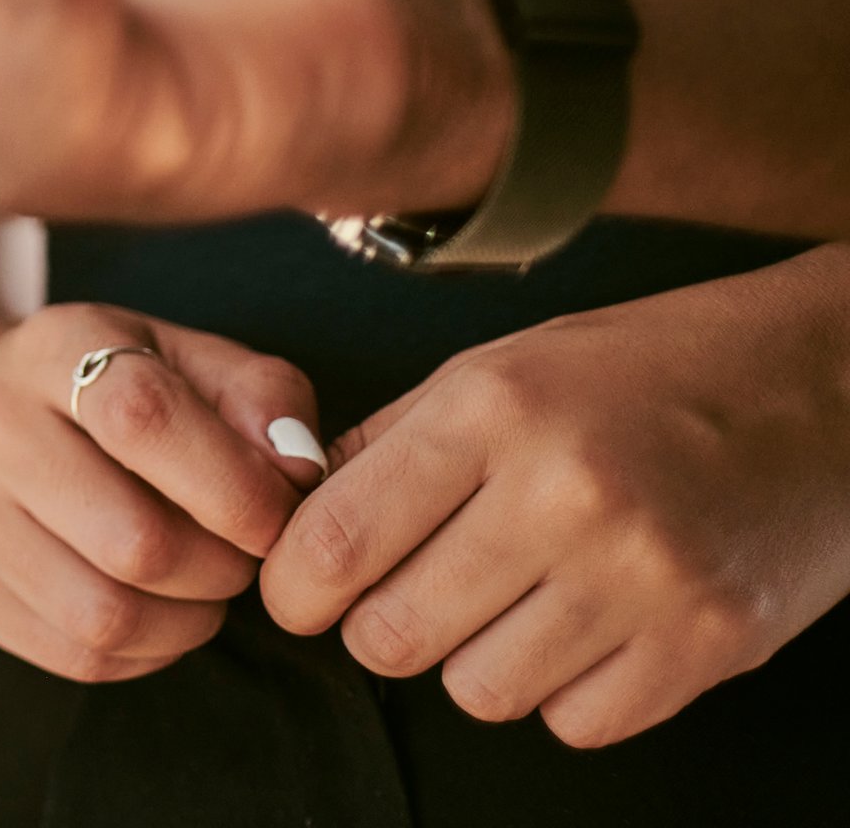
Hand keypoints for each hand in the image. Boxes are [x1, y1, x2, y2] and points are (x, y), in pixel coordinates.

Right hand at [0, 303, 326, 682]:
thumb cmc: (113, 393)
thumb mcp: (187, 362)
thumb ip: (260, 397)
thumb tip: (297, 470)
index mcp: (53, 345)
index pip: (144, 418)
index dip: (235, 488)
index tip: (279, 520)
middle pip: (134, 542)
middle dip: (221, 570)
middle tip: (239, 557)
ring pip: (104, 616)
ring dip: (187, 623)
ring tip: (201, 589)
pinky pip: (74, 655)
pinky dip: (143, 653)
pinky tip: (153, 612)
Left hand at [262, 250, 849, 746]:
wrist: (826, 388)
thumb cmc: (650, 371)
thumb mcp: (501, 366)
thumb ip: (390, 441)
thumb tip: (292, 506)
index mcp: (495, 411)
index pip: (335, 539)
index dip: (293, 586)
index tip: (298, 592)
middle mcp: (566, 495)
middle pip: (394, 634)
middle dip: (377, 626)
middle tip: (405, 595)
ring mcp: (644, 579)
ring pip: (480, 692)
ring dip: (475, 659)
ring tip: (514, 598)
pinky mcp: (709, 646)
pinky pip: (576, 723)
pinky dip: (564, 690)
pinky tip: (585, 624)